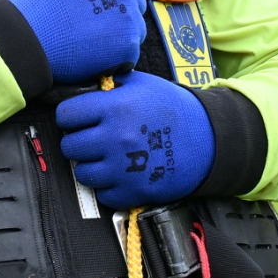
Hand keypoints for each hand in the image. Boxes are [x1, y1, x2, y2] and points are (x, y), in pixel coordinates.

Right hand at [3, 0, 146, 83]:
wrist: (26, 37)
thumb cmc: (33, 3)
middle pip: (133, 1)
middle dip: (120, 10)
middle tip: (95, 22)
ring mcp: (129, 20)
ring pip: (135, 28)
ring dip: (119, 34)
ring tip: (92, 42)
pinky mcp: (127, 47)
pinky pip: (129, 53)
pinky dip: (115, 58)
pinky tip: (93, 57)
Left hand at [56, 70, 215, 208]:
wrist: (212, 139)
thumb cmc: (176, 109)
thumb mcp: (143, 83)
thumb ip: (110, 82)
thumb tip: (83, 81)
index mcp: (116, 108)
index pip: (65, 114)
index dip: (70, 116)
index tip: (77, 118)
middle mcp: (116, 138)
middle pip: (69, 146)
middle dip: (77, 141)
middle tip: (91, 139)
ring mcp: (125, 167)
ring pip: (82, 173)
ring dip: (89, 166)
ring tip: (103, 157)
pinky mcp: (136, 190)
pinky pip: (103, 195)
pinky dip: (107, 187)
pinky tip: (117, 174)